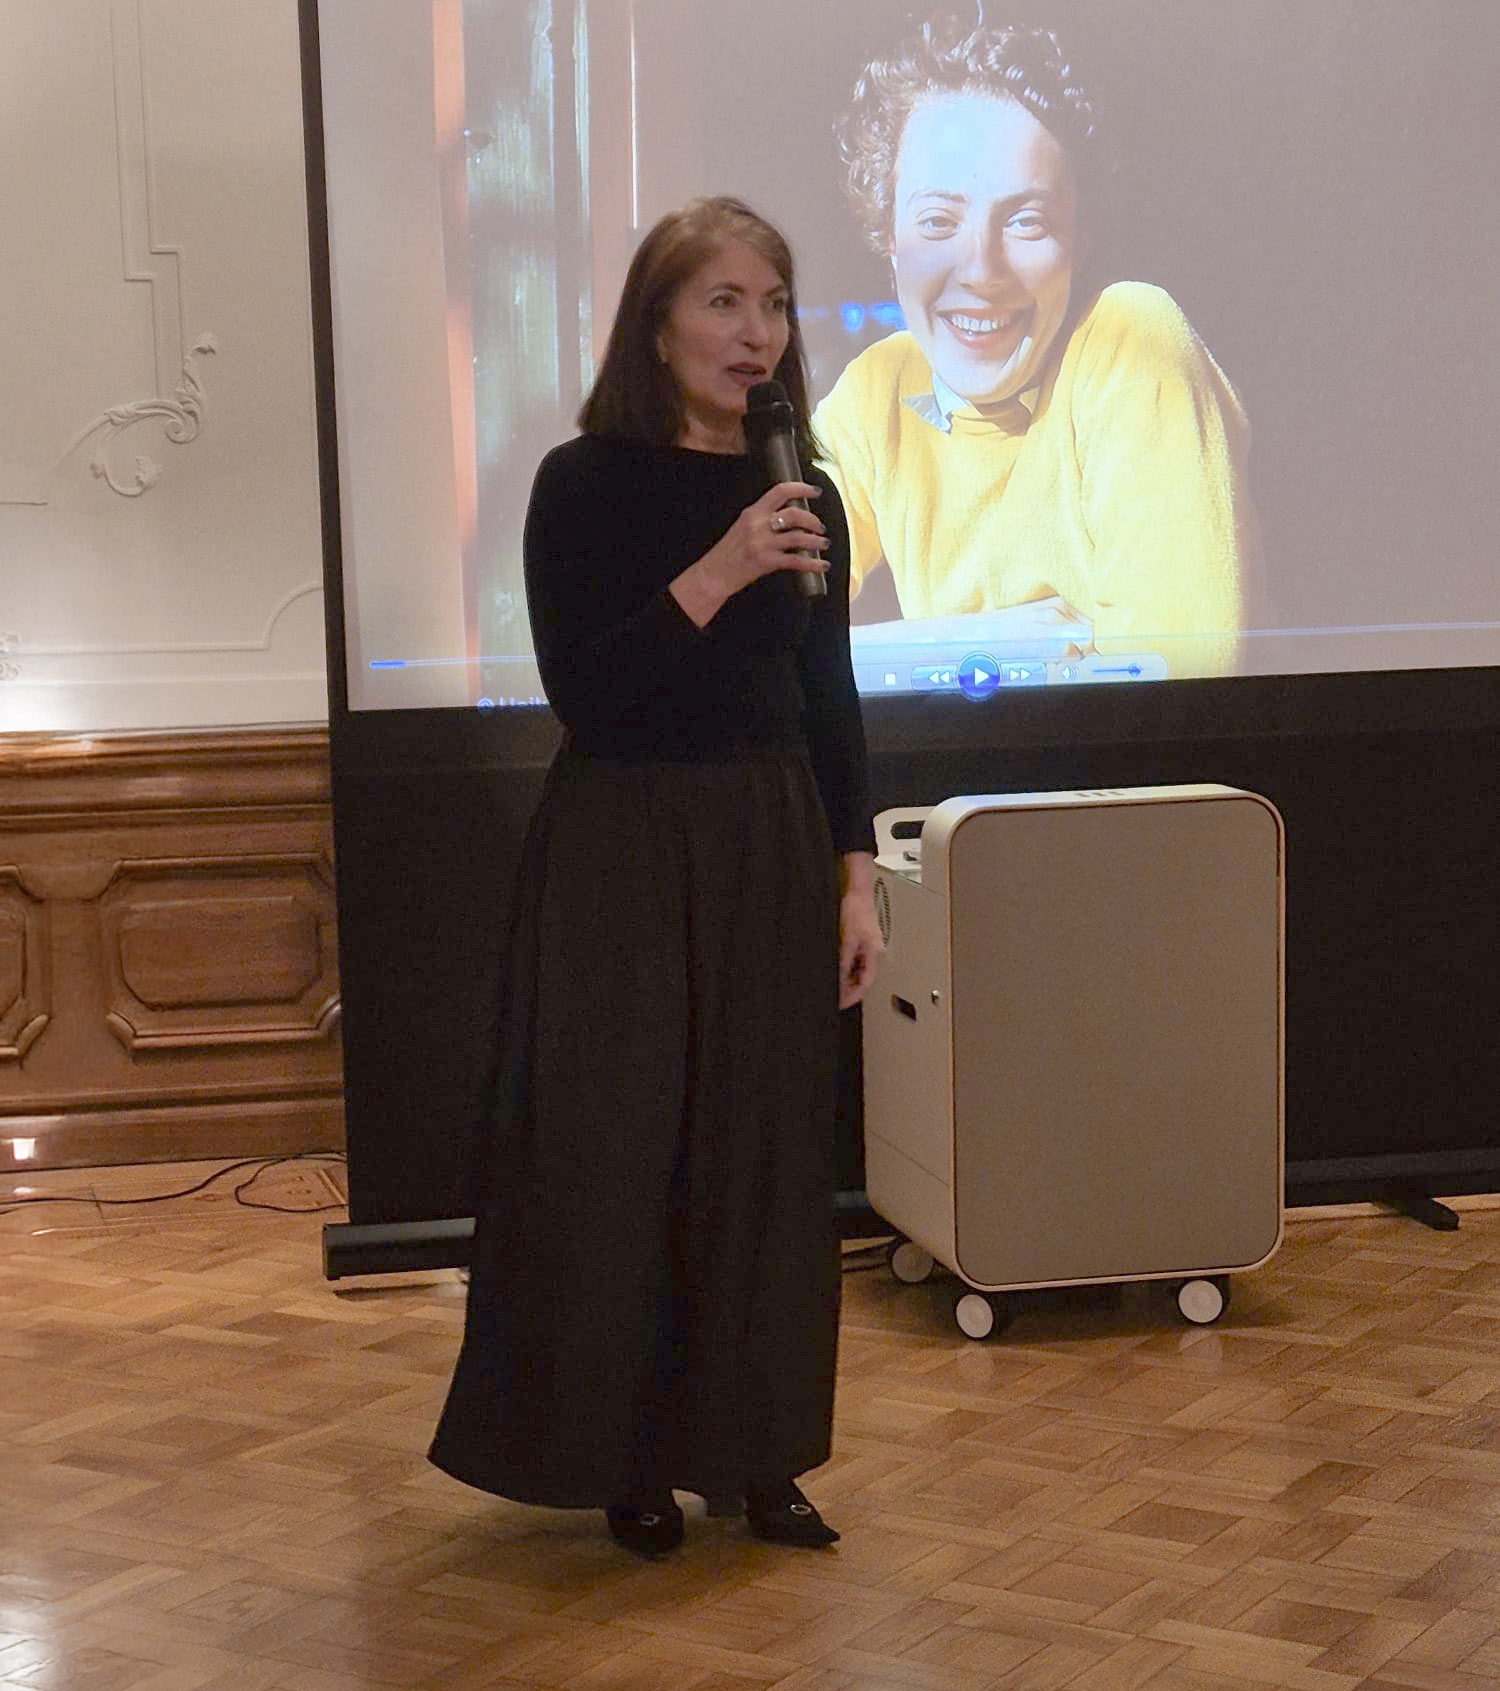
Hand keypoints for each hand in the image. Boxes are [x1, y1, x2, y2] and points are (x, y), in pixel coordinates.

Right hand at [678, 483, 829, 619]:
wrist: (714, 574)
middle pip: (794, 514)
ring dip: (816, 541)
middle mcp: (758, 525)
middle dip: (813, 520)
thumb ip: (763, 519)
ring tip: (823, 544)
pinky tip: (822, 565)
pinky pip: (796, 561)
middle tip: (820, 527)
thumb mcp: (743, 527)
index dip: (801, 488)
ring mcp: (762, 544)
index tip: (815, 491)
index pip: (780, 491)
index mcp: (752, 512)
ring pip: (799, 537)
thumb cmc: (729, 552)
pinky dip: (813, 563)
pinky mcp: (766, 562)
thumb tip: (791, 518)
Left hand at [838, 882, 883, 1009]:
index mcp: (874, 953)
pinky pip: (855, 960)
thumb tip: (838, 978)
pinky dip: (846, 968)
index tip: (841, 1003)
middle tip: (835, 997)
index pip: (866, 983)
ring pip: (859, 970)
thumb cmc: (856, 908)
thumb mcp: (846, 939)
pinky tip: (836, 970)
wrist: (858, 891)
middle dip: (849, 989)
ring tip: (833, 986)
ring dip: (847, 979)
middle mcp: (874, 952)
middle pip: (863, 978)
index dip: (853, 996)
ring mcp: (869, 946)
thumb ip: (843, 961)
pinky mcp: (862, 940)